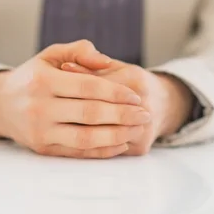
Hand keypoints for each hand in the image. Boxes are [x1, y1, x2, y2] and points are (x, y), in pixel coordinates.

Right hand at [0, 40, 148, 158]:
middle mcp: (39, 107)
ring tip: (137, 129)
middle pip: (90, 114)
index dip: (116, 92)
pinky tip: (121, 142)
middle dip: (123, 115)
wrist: (0, 105)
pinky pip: (78, 152)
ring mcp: (40, 131)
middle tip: (145, 113)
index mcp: (42, 81)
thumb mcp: (50, 55)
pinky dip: (102, 150)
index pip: (87, 87)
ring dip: (117, 135)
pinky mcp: (42, 149)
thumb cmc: (33, 76)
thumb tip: (106, 60)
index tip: (136, 96)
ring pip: (86, 137)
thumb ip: (79, 51)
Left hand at [62, 60, 193, 155]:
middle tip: (47, 110)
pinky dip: (89, 146)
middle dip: (70, 112)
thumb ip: (90, 63)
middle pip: (98, 113)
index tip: (51, 89)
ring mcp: (144, 128)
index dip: (71, 86)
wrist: (165, 102)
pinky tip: (71, 139)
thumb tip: (65, 67)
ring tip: (55, 125)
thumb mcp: (114, 65)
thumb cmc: (130, 80)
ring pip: (103, 135)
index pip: (95, 86)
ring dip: (77, 131)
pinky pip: (109, 150)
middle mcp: (143, 104)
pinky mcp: (141, 147)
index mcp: (134, 78)